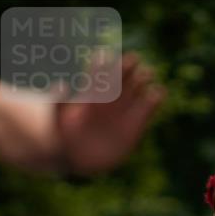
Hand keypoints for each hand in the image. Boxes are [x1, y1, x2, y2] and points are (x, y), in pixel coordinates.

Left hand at [54, 53, 164, 173]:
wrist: (78, 160)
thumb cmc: (63, 138)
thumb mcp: (55, 122)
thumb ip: (57, 104)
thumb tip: (61, 83)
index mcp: (90, 97)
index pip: (100, 76)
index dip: (105, 65)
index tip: (110, 55)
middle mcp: (108, 102)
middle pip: (120, 80)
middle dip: (127, 69)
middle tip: (135, 59)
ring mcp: (122, 115)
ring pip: (135, 93)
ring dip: (142, 81)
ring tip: (149, 74)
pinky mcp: (134, 129)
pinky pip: (146, 113)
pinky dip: (153, 102)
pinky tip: (159, 93)